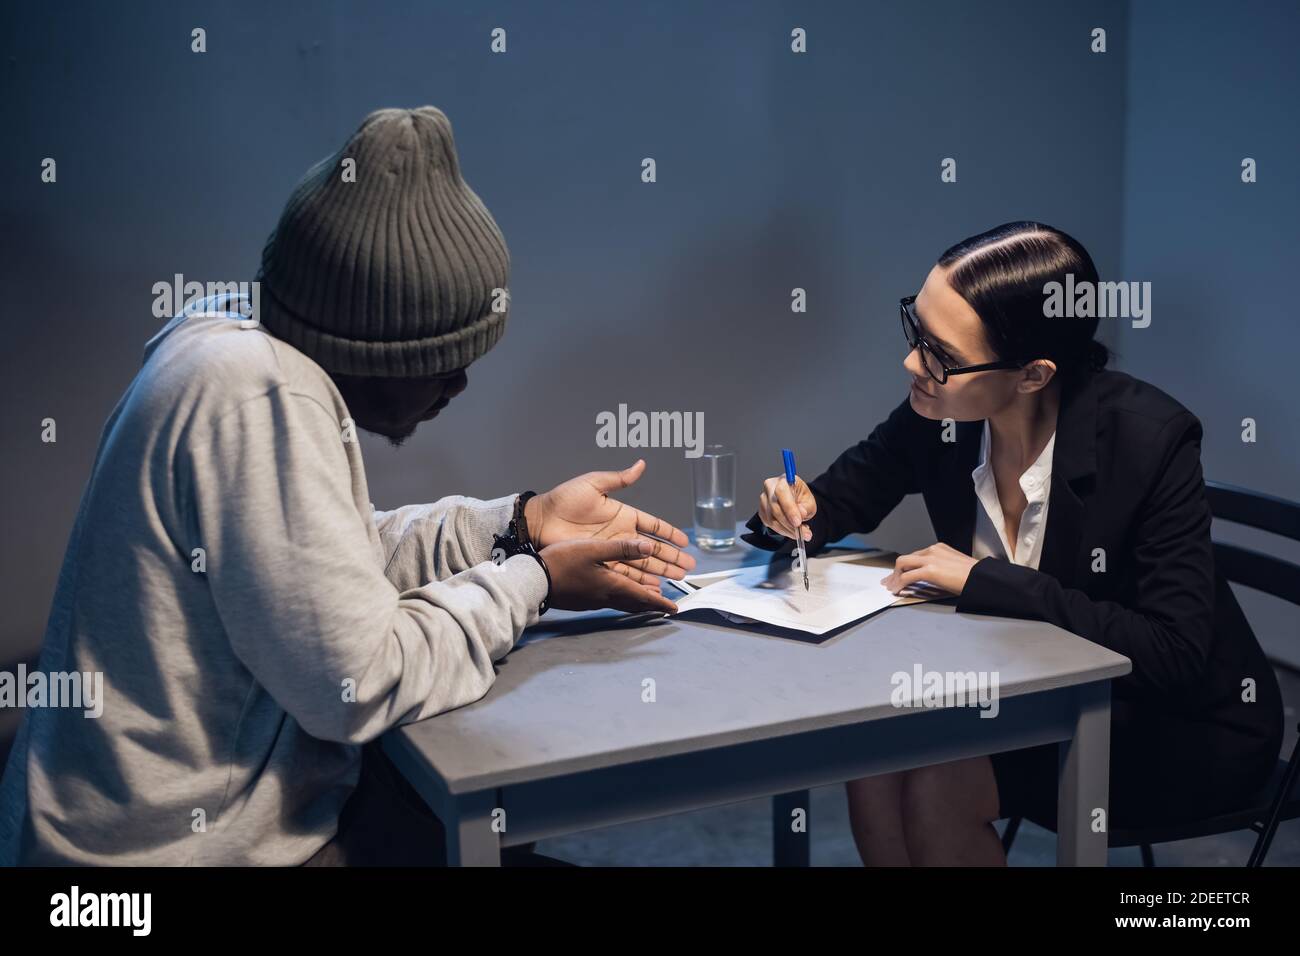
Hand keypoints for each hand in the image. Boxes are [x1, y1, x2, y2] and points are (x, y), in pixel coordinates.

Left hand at [525, 459, 696, 583]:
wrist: (541, 519)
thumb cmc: (564, 499)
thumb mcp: (594, 483)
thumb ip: (620, 478)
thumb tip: (641, 464)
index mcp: (624, 514)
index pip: (653, 525)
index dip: (669, 533)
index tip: (684, 540)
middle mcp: (621, 534)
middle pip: (653, 548)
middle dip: (672, 557)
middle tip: (689, 566)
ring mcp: (612, 550)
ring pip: (643, 563)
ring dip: (661, 571)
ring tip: (678, 578)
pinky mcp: (601, 562)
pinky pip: (625, 574)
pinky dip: (640, 581)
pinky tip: (653, 586)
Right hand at [541, 538, 679, 613]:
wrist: (535, 581)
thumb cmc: (562, 563)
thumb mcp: (594, 549)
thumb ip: (622, 548)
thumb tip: (649, 546)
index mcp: (613, 585)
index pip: (643, 597)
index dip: (660, 603)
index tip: (674, 609)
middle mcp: (606, 597)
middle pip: (635, 603)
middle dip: (652, 605)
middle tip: (665, 607)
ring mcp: (594, 600)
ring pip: (623, 603)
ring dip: (638, 603)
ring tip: (647, 601)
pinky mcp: (584, 600)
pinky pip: (610, 602)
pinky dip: (622, 600)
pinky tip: (618, 594)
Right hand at [758, 473, 815, 540]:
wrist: (794, 500)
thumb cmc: (800, 498)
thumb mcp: (809, 501)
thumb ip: (806, 507)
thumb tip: (801, 513)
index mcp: (783, 480)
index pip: (782, 492)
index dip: (789, 509)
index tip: (798, 522)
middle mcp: (770, 488)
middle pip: (775, 508)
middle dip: (789, 524)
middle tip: (803, 533)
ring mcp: (764, 500)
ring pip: (772, 519)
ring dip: (787, 530)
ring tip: (800, 533)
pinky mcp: (762, 511)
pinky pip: (770, 524)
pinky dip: (782, 531)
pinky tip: (791, 530)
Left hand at [881, 543, 978, 595]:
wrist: (982, 578)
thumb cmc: (974, 576)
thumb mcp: (955, 566)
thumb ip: (942, 567)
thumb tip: (934, 577)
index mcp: (939, 548)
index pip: (915, 556)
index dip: (905, 567)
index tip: (899, 574)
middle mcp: (932, 550)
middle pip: (905, 558)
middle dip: (895, 571)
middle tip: (890, 581)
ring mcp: (930, 559)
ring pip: (902, 564)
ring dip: (895, 577)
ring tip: (892, 588)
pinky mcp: (930, 570)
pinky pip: (907, 577)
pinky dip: (900, 584)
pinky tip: (898, 591)